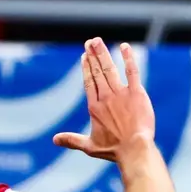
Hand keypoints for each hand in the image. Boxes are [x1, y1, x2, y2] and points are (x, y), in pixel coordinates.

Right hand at [54, 39, 156, 161]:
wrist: (134, 149)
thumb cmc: (114, 150)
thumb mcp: (90, 146)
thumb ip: (72, 140)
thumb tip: (54, 140)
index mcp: (94, 107)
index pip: (89, 83)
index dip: (86, 69)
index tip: (85, 57)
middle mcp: (105, 97)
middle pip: (97, 72)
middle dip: (93, 56)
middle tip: (90, 42)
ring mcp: (120, 94)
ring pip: (109, 69)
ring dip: (103, 53)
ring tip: (97, 41)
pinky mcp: (136, 94)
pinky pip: (132, 72)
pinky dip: (128, 58)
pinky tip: (124, 47)